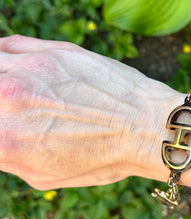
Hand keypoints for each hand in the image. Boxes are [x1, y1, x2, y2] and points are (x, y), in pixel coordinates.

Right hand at [0, 35, 174, 188]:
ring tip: (11, 90)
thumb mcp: (43, 174)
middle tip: (5, 110)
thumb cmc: (103, 159)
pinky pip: (7, 44)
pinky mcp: (52, 49)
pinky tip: (11, 67)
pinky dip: (2, 56)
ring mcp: (30, 67)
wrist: (148, 126)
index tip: (0, 125)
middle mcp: (9, 97)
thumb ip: (3, 153)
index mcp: (4, 139)